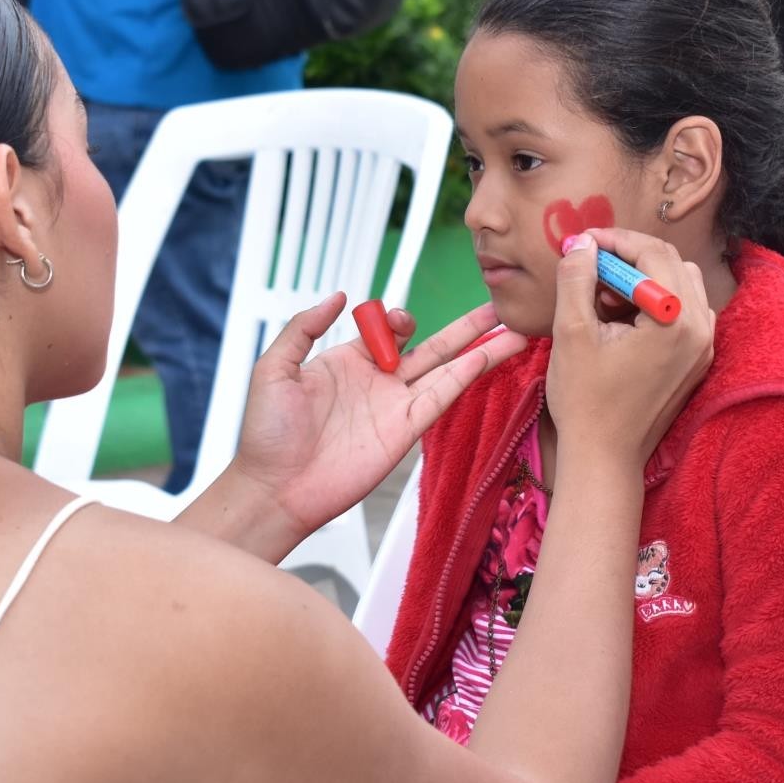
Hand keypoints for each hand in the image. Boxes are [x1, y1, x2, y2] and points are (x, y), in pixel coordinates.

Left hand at [219, 296, 527, 557]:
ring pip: (449, 369)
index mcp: (348, 361)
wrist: (276, 487)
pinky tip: (490, 356)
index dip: (401, 319)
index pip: (390, 330)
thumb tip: (340, 295)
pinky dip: (468, 375)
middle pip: (433, 346)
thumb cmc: (267, 433)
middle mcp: (379, 381)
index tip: (399, 322)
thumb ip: (303, 327)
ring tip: (516, 330)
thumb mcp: (275, 368)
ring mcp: (396, 405)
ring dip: (482, 349)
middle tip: (500, 306)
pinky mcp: (406, 430)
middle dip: (467, 327)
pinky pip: (443, 396)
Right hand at [545, 230, 713, 468]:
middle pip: (672, 264)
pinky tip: (623, 319)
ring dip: (644, 278)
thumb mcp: (572, 332)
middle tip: (589, 266)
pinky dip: (657, 302)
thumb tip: (582, 243)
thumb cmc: (585, 400)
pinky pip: (684, 312)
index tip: (582, 243)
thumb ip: (577, 279)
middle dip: (629, 257)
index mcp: (676, 320)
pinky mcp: (697, 361)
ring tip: (603, 297)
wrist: (604, 458)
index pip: (654, 254)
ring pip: (681, 284)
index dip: (616, 240)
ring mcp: (704, 347)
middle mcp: (701, 329)